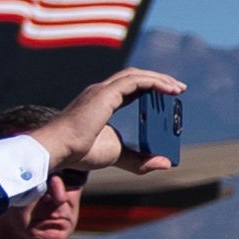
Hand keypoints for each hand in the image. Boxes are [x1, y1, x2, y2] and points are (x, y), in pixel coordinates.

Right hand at [27, 68, 182, 173]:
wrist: (61, 149)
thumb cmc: (81, 152)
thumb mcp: (117, 156)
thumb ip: (140, 160)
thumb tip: (166, 163)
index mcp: (101, 102)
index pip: (129, 88)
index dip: (149, 88)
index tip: (168, 94)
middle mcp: (100, 92)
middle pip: (133, 77)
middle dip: (158, 79)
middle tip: (178, 89)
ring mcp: (102, 90)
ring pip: (135, 75)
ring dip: (159, 79)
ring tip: (178, 88)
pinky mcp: (105, 93)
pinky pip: (135, 81)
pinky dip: (154, 82)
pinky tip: (169, 90)